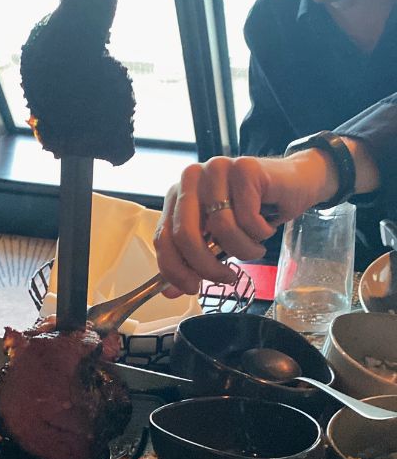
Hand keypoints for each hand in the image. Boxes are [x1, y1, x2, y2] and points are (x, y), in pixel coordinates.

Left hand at [154, 150, 337, 294]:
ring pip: (221, 227)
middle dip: (206, 266)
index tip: (192, 288)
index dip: (174, 269)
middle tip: (227, 278)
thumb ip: (192, 261)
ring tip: (255, 247)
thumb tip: (170, 292)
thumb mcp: (218, 240)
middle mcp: (192, 177)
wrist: (294, 184)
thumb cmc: (253, 213)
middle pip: (185, 234)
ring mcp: (217, 168)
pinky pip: (248, 217)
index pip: (163, 237)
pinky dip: (260, 232)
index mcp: (178, 194)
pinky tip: (266, 224)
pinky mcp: (244, 167)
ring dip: (243, 249)